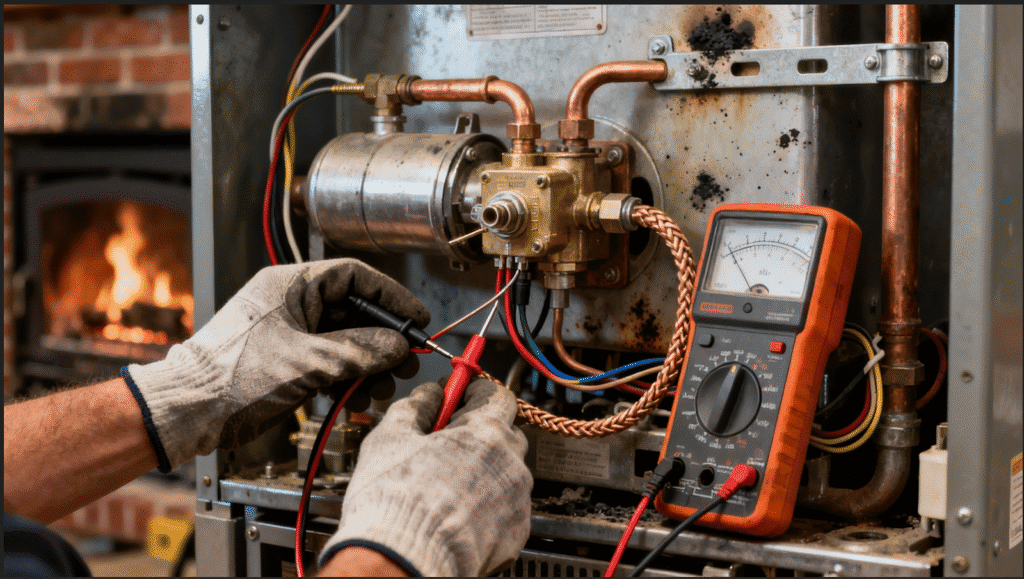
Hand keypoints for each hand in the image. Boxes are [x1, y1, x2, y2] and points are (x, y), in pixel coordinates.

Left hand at [122, 258, 428, 471]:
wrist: (185, 412)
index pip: (354, 276)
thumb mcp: (308, 362)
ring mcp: (287, 331)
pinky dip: (345, 377)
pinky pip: (327, 360)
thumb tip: (398, 345)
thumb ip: (359, 350)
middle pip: (352, 311)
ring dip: (367, 364)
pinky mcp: (284, 358)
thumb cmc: (230, 377)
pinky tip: (358, 398)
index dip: (391, 296)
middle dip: (382, 340)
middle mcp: (290, 301)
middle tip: (406, 361)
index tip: (416, 319)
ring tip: (382, 388)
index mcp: (291, 284)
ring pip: (342, 339)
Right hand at [320, 379, 532, 576]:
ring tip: (442, 486)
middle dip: (476, 433)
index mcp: (486, 433)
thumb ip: (417, 406)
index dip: (472, 392)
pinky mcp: (515, 534)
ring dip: (481, 472)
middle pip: (503, 433)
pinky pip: (504, 508)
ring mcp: (517, 501)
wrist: (402, 562)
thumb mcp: (390, 437)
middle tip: (442, 443)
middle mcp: (511, 464)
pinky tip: (454, 513)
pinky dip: (485, 507)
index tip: (456, 396)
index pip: (495, 393)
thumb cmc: (395, 503)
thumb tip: (429, 395)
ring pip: (504, 473)